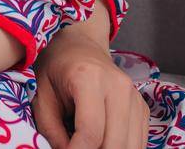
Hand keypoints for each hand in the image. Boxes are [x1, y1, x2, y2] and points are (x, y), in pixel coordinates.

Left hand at [32, 26, 148, 148]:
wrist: (81, 46)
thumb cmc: (57, 68)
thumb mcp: (42, 96)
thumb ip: (51, 130)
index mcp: (89, 78)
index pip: (90, 131)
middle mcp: (118, 86)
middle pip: (114, 143)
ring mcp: (134, 97)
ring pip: (130, 146)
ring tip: (88, 145)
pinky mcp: (142, 108)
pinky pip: (138, 142)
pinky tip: (102, 143)